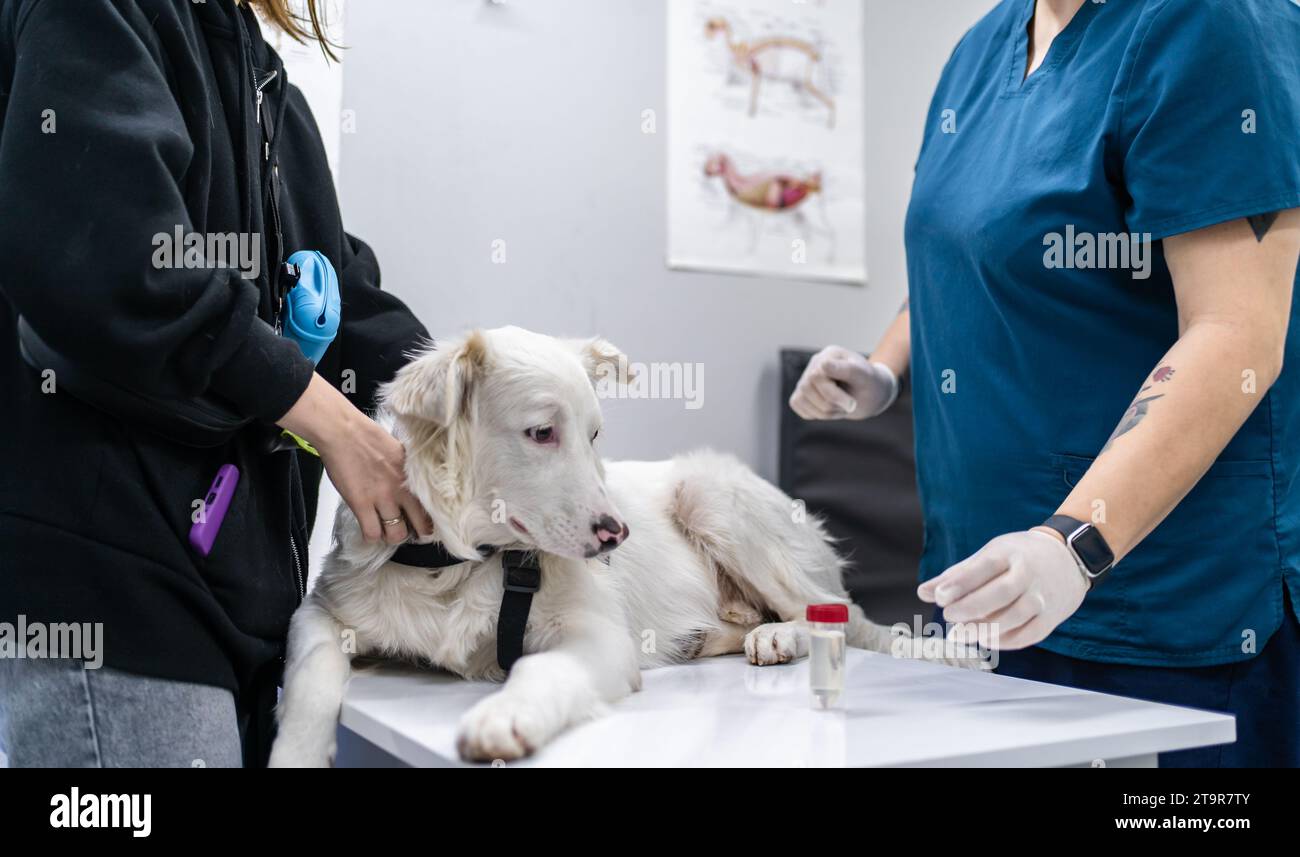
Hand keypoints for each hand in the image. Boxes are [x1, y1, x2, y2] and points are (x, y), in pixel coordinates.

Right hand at [278, 373, 432, 543]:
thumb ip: (408, 472)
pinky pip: (371, 533)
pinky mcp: (361, 504)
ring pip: (395, 535)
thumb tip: (414, 485)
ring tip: (385, 529)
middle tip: (406, 530)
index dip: (428, 521)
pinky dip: (371, 536)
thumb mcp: (401, 453)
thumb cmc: (369, 437)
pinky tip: (369, 529)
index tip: (423, 524)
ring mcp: (382, 498)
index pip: (432, 508)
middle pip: (419, 527)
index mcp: (413, 477)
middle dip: (415, 533)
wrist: (344, 432)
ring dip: (391, 536)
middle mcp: (402, 490)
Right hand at [789, 345, 898, 420]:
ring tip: (842, 407)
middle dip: (831, 404)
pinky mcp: (801, 393)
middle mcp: (814, 364)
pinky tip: (830, 409)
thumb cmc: (870, 384)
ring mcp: (805, 378)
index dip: (833, 394)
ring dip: (825, 412)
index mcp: (830, 355)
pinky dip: (814, 414)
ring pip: (801, 399)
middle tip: (851, 406)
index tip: (852, 404)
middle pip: (808, 388)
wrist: (870, 396)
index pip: (817, 375)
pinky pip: (798, 406)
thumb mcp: (865, 377)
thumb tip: (823, 364)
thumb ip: (846, 370)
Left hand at [917, 529, 1087, 649]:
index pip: (984, 567)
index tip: (940, 597)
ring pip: (1015, 617)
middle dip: (971, 608)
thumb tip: (922, 593)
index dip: (961, 583)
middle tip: (948, 617)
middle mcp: (1029, 574)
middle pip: (1001, 593)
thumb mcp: (989, 555)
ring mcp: (1043, 596)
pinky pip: (1030, 634)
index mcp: (1009, 553)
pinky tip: (986, 641)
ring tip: (960, 634)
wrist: (1068, 557)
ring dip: (985, 629)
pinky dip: (1007, 641)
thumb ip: (956, 575)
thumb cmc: (1017, 557)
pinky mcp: (1052, 616)